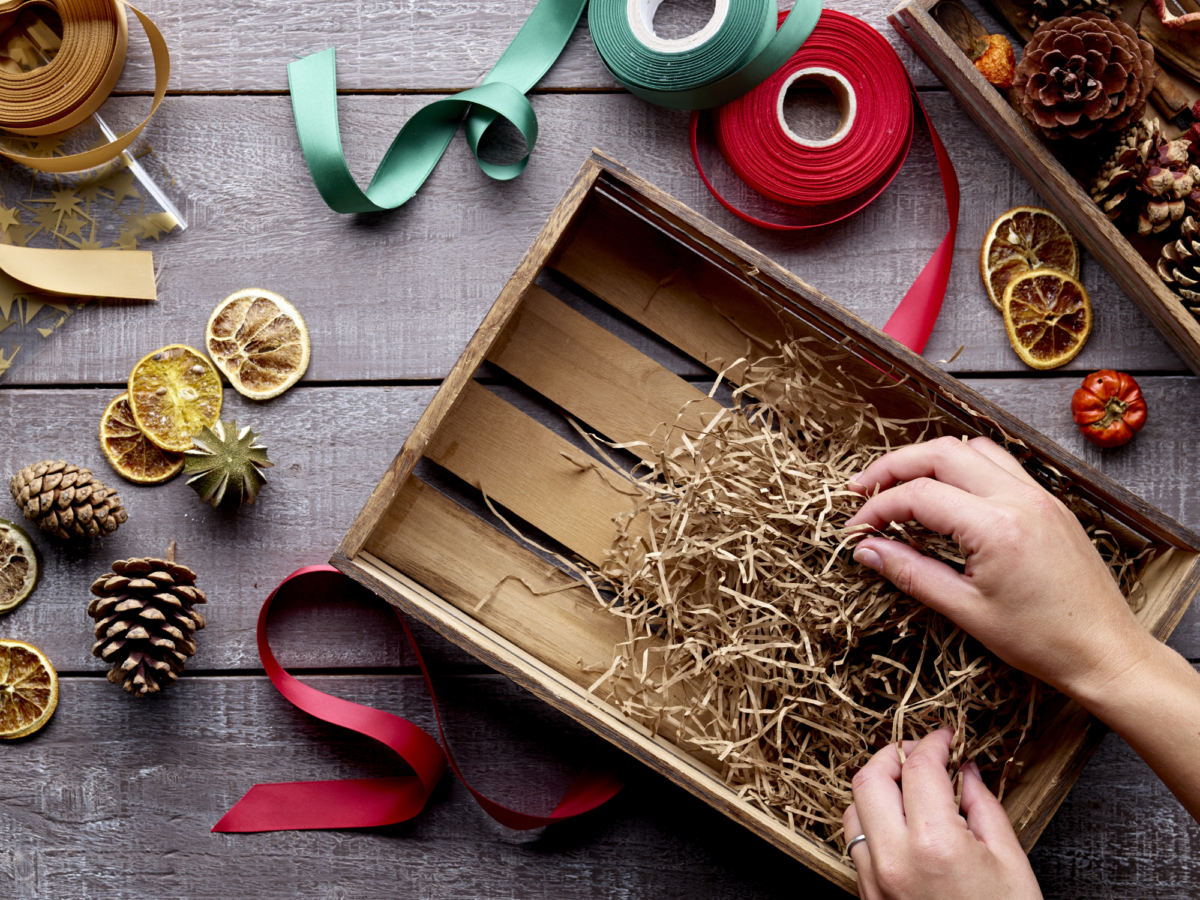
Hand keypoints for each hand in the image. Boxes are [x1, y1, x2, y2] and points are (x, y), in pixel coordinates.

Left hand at [843, 729, 1042, 899]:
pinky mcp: (869, 896)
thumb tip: (966, 771)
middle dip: (892, 755)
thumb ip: (983, 806)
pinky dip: (871, 820)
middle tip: (920, 753)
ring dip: (876, 788)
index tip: (945, 737)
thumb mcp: (1010, 862)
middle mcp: (894, 859)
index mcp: (934, 844)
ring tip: (909, 785)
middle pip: (868, 779)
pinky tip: (900, 821)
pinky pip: (856, 843)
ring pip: (853, 809)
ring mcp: (875, 880)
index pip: (918, 768)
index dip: (933, 742)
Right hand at [845, 436, 1154, 698]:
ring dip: (930, 459)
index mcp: (996, 527)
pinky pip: (1000, 464)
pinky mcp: (1049, 503)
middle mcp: (1019, 499)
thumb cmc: (1043, 641)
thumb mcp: (967, 611)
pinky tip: (948, 492)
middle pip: (940, 453)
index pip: (919, 495)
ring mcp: (1039, 496)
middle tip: (863, 489)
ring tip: (902, 484)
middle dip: (894, 467)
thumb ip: (911, 573)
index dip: (878, 508)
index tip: (857, 528)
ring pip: (971, 449)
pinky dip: (964, 467)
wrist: (1106, 652)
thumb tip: (868, 551)